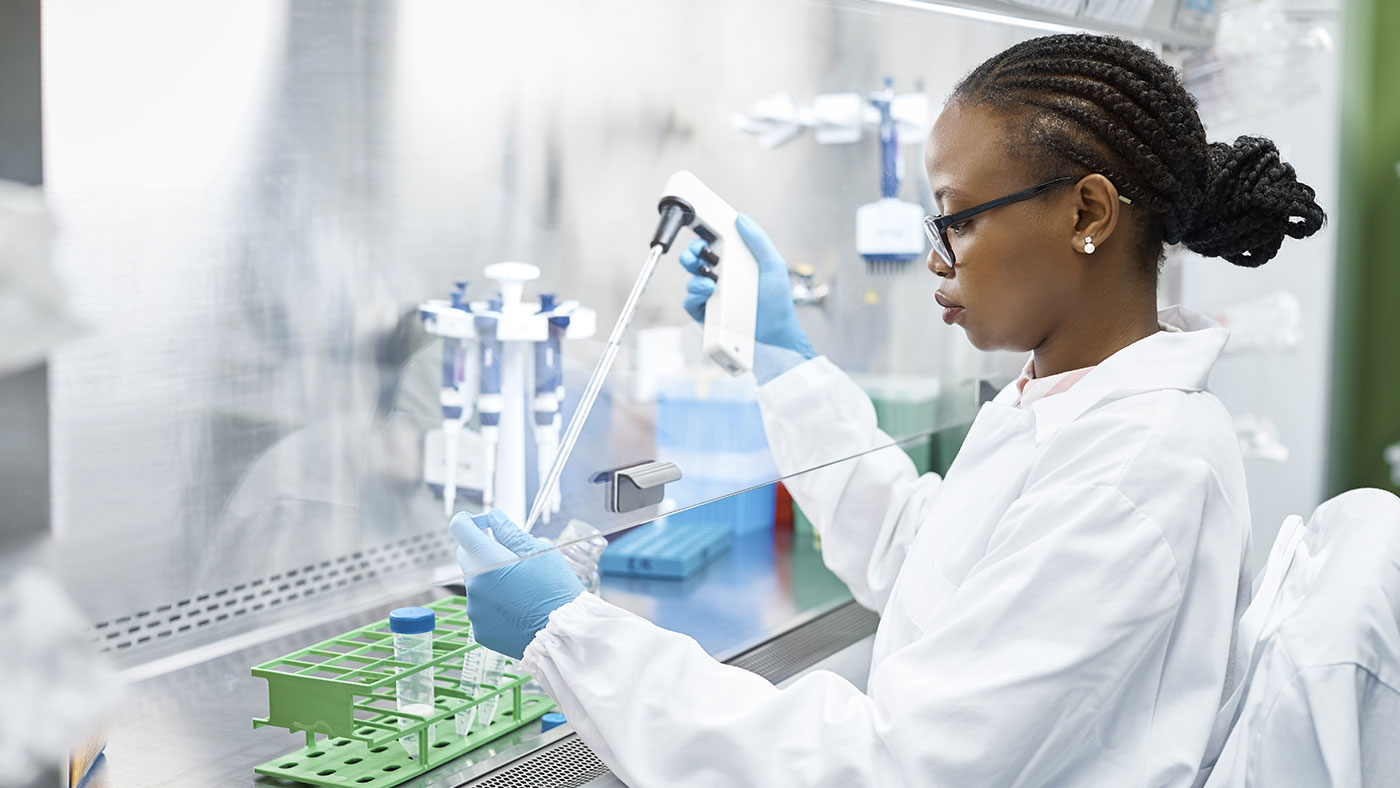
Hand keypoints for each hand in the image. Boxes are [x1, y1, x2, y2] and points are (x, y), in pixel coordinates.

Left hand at [450, 509, 583, 659]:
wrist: (562, 635)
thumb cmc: (555, 591)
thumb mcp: (539, 552)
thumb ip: (511, 532)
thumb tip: (494, 519)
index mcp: (488, 561)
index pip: (460, 528)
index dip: (470, 521)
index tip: (483, 523)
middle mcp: (474, 585)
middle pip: (466, 555)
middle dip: (483, 550)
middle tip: (511, 557)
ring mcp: (475, 609)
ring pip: (475, 583)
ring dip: (490, 579)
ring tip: (520, 589)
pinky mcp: (479, 629)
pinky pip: (481, 607)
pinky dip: (494, 604)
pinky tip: (516, 609)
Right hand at [679, 215, 816, 374]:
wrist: (776, 336)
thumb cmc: (777, 304)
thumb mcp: (772, 266)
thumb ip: (758, 240)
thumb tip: (741, 219)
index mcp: (735, 264)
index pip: (712, 246)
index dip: (703, 239)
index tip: (701, 233)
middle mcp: (722, 280)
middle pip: (696, 261)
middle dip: (691, 254)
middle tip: (696, 254)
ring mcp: (713, 298)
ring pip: (691, 281)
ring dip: (695, 276)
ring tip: (709, 280)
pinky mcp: (707, 315)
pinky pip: (691, 303)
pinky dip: (694, 296)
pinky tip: (708, 293)